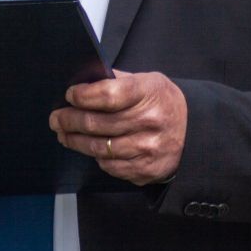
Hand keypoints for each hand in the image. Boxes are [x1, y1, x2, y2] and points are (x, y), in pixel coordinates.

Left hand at [49, 70, 186, 185]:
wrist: (194, 133)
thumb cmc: (162, 103)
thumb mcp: (147, 82)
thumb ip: (117, 81)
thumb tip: (82, 83)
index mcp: (150, 93)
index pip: (109, 94)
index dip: (84, 96)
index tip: (70, 95)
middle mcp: (151, 122)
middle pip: (98, 123)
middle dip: (70, 120)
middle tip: (56, 118)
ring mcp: (149, 148)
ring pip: (99, 147)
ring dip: (76, 141)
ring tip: (64, 134)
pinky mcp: (146, 169)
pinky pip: (110, 165)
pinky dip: (96, 156)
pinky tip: (90, 148)